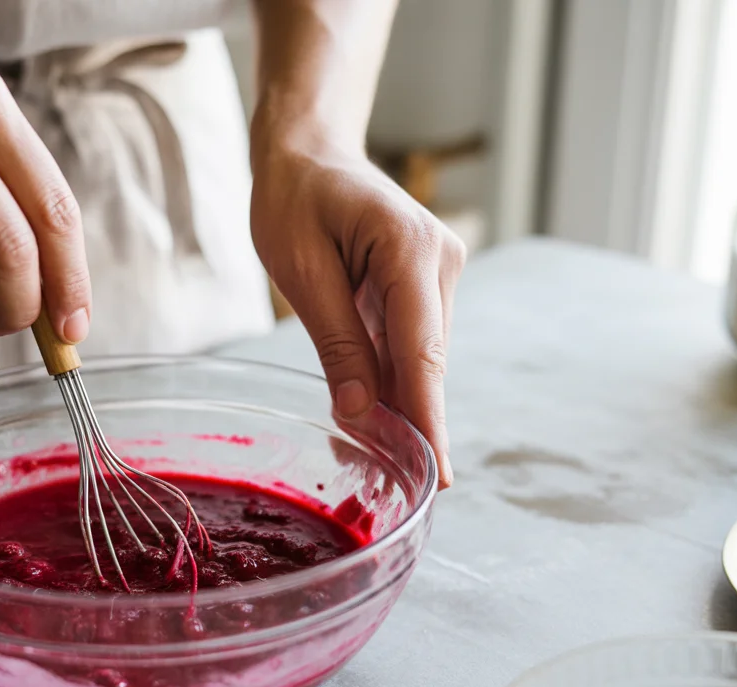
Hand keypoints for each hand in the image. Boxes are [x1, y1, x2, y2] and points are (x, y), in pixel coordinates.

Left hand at [250, 137, 463, 486]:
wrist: (310, 150)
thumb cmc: (296, 197)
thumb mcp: (302, 271)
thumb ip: (338, 342)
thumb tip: (361, 414)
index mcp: (411, 251)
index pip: (423, 353)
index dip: (428, 420)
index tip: (438, 476)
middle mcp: (440, 264)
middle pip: (427, 363)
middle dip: (410, 425)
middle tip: (390, 488)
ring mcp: (438, 274)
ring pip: (420, 359)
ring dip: (397, 406)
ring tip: (369, 464)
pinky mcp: (424, 285)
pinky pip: (409, 345)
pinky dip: (388, 380)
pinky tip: (369, 419)